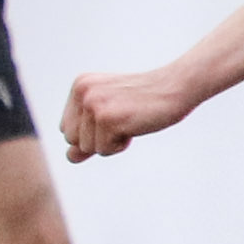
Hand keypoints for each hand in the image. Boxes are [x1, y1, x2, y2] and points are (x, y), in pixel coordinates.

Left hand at [62, 67, 194, 160]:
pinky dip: (121, 145)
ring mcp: (93, 105)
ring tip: (130, 120)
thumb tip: (70, 157)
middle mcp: (82, 93)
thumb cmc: (145, 101)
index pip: (66, 129)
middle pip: (72, 140)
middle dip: (98, 139)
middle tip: (124, 118)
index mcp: (80, 86)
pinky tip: (135, 125)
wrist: (177, 87)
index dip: (91, 132)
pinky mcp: (107, 118)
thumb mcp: (111, 114)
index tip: (115, 115)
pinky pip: (104, 150)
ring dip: (111, 142)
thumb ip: (87, 135)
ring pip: (88, 147)